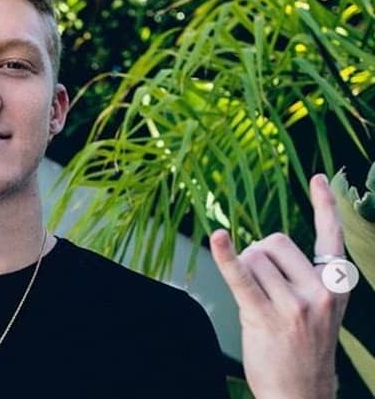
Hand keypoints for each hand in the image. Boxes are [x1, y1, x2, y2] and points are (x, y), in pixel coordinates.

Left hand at [210, 174, 349, 398]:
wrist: (300, 392)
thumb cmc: (303, 346)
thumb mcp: (320, 308)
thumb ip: (305, 276)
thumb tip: (265, 245)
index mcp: (336, 284)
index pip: (332, 236)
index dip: (325, 205)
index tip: (319, 177)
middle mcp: (319, 291)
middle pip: (274, 241)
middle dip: (259, 255)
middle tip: (263, 287)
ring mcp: (294, 305)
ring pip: (253, 258)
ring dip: (245, 271)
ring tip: (257, 302)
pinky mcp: (264, 315)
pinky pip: (240, 276)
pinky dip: (225, 255)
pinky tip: (217, 237)